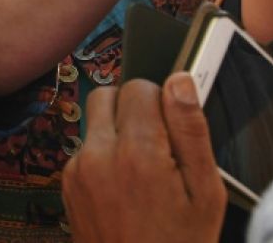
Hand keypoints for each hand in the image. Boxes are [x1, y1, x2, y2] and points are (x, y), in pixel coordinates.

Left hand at [63, 74, 225, 242]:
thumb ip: (190, 130)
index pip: (140, 87)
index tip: (174, 129)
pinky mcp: (67, 183)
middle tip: (158, 143)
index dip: (162, 102)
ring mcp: (78, 170)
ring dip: (117, 131)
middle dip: (133, 108)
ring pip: (95, 120)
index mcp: (138, 153)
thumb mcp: (205, 193)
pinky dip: (103, 155)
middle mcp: (100, 155)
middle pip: (108, 94)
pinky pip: (85, 148)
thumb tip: (181, 81)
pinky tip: (125, 186)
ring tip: (143, 170)